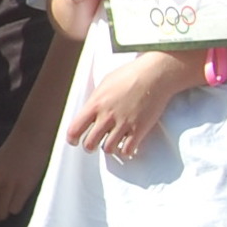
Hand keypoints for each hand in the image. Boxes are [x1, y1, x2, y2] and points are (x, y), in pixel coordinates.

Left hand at [0, 121, 52, 221]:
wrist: (31, 137)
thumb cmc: (15, 152)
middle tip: (5, 210)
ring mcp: (7, 185)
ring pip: (0, 214)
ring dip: (7, 213)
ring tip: (14, 203)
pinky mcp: (22, 187)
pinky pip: (15, 209)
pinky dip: (18, 207)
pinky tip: (22, 197)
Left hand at [62, 53, 196, 162]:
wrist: (155, 74)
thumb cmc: (130, 75)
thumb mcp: (105, 83)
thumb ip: (95, 99)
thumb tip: (88, 111)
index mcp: (95, 104)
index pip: (74, 129)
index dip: (72, 139)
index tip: (74, 141)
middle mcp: (107, 116)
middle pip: (89, 144)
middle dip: (90, 147)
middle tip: (93, 145)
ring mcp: (123, 123)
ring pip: (108, 149)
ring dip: (109, 148)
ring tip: (112, 144)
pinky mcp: (139, 129)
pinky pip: (127, 150)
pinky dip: (126, 151)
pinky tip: (127, 145)